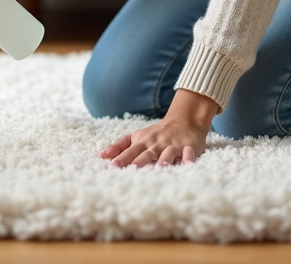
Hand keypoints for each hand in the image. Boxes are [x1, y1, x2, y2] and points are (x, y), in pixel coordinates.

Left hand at [100, 89, 217, 166]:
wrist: (183, 120)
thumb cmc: (156, 133)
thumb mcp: (137, 137)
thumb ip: (120, 146)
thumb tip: (101, 155)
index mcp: (144, 142)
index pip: (131, 150)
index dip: (123, 157)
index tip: (113, 165)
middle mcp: (157, 144)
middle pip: (148, 153)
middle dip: (140, 161)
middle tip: (132, 169)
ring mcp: (173, 145)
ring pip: (167, 153)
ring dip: (164, 160)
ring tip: (159, 169)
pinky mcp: (188, 147)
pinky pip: (189, 152)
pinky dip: (188, 157)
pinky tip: (187, 163)